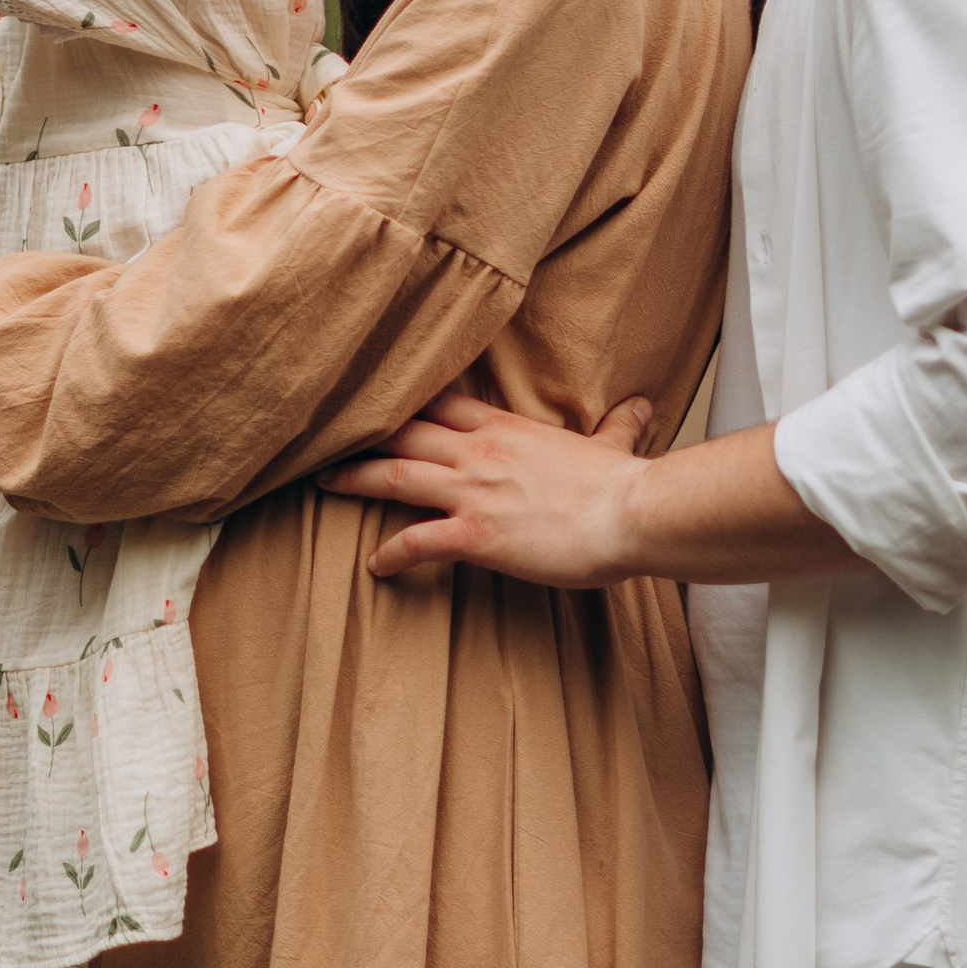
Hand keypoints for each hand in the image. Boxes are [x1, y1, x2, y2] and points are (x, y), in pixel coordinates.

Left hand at [319, 386, 655, 585]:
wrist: (632, 515)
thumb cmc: (622, 487)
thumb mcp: (614, 446)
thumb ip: (618, 426)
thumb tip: (642, 407)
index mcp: (505, 428)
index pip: (438, 403)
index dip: (402, 402)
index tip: (372, 402)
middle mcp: (480, 451)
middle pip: (403, 432)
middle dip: (363, 435)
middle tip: (328, 439)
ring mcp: (474, 490)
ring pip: (396, 475)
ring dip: (355, 478)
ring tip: (324, 483)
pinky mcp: (476, 532)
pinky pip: (417, 541)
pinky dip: (391, 553)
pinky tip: (376, 566)